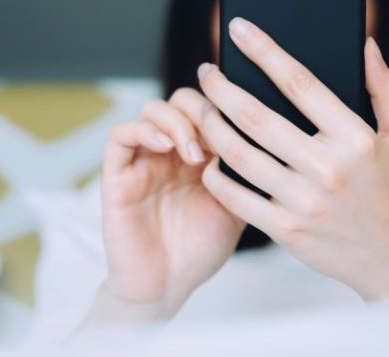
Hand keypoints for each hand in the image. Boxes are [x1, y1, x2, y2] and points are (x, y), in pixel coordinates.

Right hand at [85, 89, 244, 325]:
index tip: (242, 133)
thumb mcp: (238, 205)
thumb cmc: (199, 248)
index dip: (225, 110)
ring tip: (194, 152)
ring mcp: (143, 160)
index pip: (210, 107)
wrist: (167, 287)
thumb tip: (271, 139)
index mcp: (200, 154)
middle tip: (217, 140)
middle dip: (202, 111)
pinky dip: (143, 131)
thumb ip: (246, 171)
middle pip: (182, 100)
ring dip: (177, 122)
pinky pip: (120, 135)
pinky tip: (165, 146)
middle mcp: (170, 151)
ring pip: (152, 110)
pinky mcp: (117, 175)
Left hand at [196, 17, 388, 316]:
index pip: (300, 83)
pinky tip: (207, 156)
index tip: (239, 28)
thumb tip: (366, 44)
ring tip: (200, 108)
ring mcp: (303, 201)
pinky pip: (236, 197)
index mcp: (355, 138)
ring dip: (211, 125)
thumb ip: (386, 88)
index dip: (264, 51)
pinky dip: (215, 174)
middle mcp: (327, 168)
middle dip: (222, 87)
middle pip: (257, 117)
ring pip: (239, 154)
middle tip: (206, 71)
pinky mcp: (285, 229)